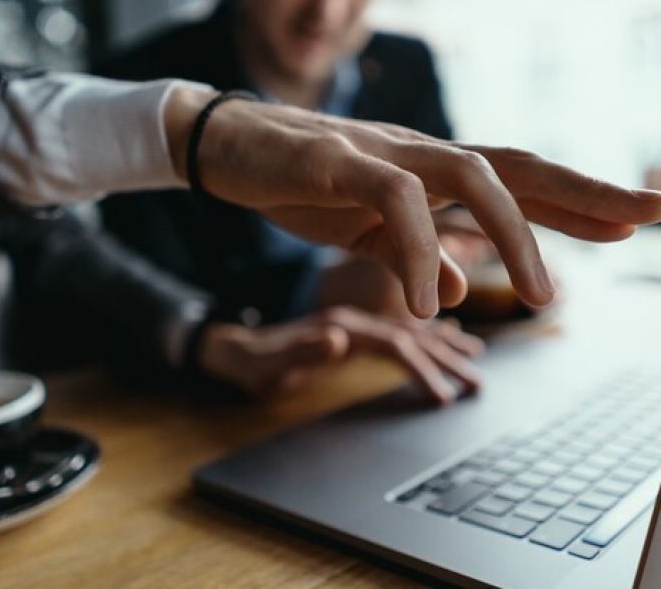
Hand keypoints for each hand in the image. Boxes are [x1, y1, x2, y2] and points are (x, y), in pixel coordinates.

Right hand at [165, 87, 660, 319]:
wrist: (230, 146)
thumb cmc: (300, 184)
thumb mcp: (364, 233)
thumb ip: (412, 257)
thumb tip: (460, 288)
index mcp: (426, 172)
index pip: (516, 179)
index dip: (576, 199)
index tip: (633, 221)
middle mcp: (417, 154)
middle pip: (516, 164)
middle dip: (585, 192)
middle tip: (648, 218)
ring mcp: (381, 152)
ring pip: (469, 175)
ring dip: (514, 236)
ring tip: (540, 301)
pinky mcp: (337, 160)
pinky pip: (392, 201)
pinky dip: (417, 251)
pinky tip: (428, 303)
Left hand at [197, 307, 483, 404]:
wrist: (238, 349)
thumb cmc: (255, 363)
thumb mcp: (271, 364)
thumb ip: (303, 350)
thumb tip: (339, 338)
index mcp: (341, 325)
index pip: (393, 343)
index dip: (421, 367)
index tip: (444, 395)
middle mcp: (354, 320)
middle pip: (410, 334)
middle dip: (445, 357)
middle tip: (477, 381)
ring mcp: (357, 323)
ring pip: (410, 330)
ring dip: (442, 344)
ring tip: (475, 356)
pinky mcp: (356, 330)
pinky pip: (399, 329)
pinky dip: (425, 334)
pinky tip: (444, 336)